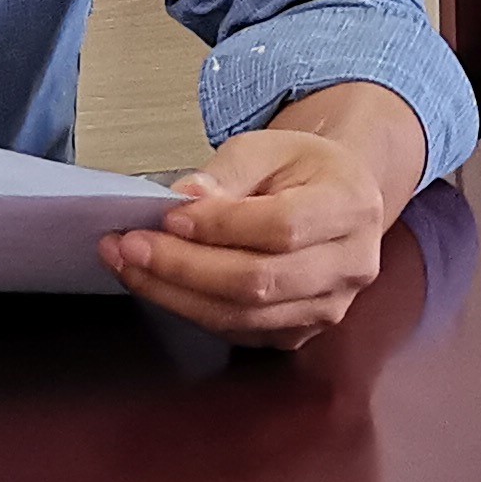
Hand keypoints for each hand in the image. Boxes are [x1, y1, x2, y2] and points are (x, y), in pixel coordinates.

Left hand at [105, 123, 392, 343]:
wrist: (337, 198)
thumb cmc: (303, 169)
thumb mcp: (269, 147)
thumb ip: (226, 173)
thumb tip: (182, 203)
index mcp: (351, 206)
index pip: (282, 227)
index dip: (221, 226)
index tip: (169, 215)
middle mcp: (351, 265)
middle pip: (258, 281)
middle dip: (184, 267)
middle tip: (130, 245)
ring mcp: (328, 308)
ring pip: (242, 316)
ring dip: (175, 294)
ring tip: (129, 264)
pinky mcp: (299, 334)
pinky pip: (237, 332)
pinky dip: (190, 309)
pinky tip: (157, 284)